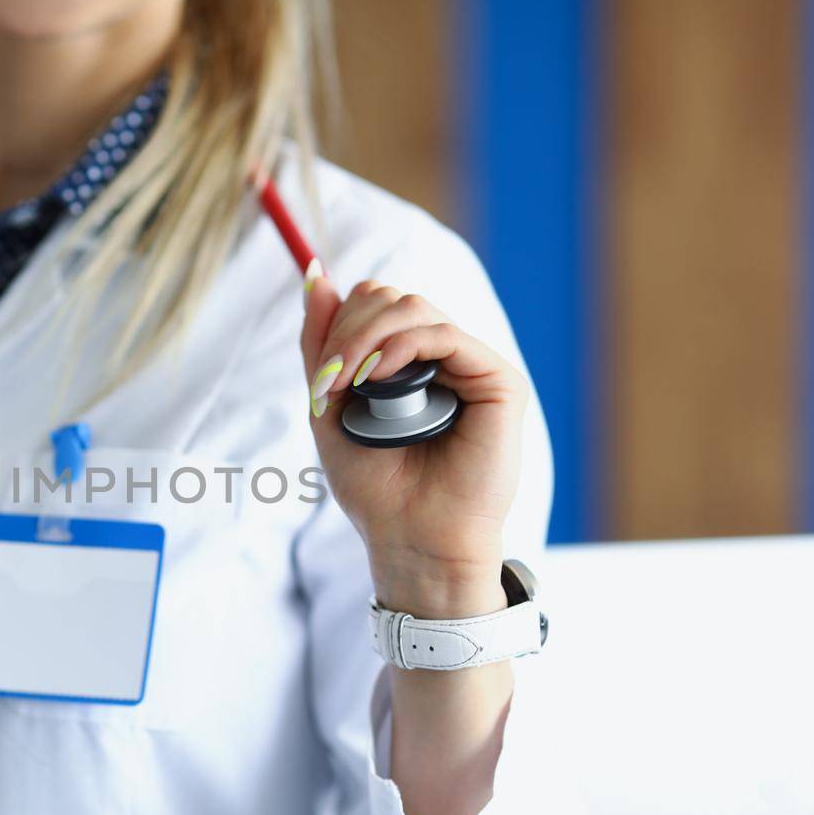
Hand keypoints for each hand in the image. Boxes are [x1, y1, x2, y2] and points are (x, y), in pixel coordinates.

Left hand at [301, 275, 527, 618]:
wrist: (413, 540)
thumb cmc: (377, 488)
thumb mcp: (330, 407)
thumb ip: (322, 346)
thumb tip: (316, 274)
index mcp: (408, 363)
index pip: (374, 305)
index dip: (339, 324)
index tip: (319, 376)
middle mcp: (443, 358)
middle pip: (391, 298)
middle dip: (349, 328)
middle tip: (329, 380)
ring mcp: (471, 366)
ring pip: (414, 308)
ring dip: (367, 337)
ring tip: (347, 382)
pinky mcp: (497, 381)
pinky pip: (445, 335)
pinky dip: (403, 347)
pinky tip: (379, 376)